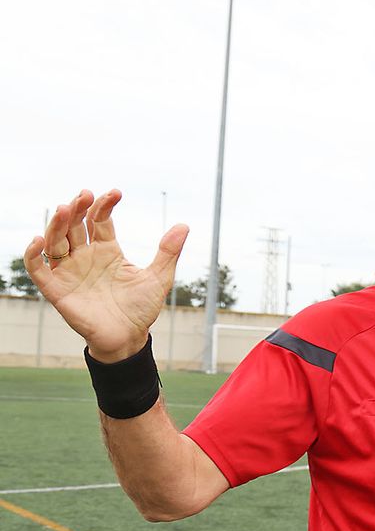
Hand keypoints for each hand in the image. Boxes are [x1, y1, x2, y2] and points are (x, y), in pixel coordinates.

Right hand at [24, 189, 187, 361]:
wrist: (129, 338)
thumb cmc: (141, 308)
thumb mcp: (159, 278)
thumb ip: (168, 252)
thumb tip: (184, 225)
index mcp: (107, 250)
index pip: (99, 220)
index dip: (104, 205)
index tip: (115, 193)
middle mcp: (85, 256)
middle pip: (74, 225)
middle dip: (77, 208)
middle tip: (85, 194)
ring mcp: (69, 271)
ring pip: (55, 241)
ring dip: (56, 224)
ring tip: (63, 208)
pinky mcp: (56, 289)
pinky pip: (38, 269)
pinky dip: (33, 254)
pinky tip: (38, 240)